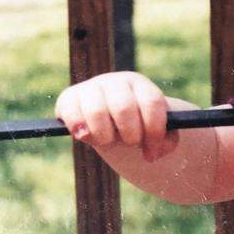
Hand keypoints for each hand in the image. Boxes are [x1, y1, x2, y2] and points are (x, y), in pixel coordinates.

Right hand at [54, 72, 178, 161]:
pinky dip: (81, 132)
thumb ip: (164, 141)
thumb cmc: (136, 126)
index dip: (154, 131)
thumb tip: (153, 152)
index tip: (152, 152)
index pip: (151, 102)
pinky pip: (72, 116)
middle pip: (124, 108)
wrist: (108, 119)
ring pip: (97, 112)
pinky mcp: (68, 98)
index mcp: (140, 85)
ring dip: (105, 137)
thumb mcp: (155, 131)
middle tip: (130, 143)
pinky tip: (87, 137)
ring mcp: (90, 87)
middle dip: (129, 135)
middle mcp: (115, 81)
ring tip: (108, 140)